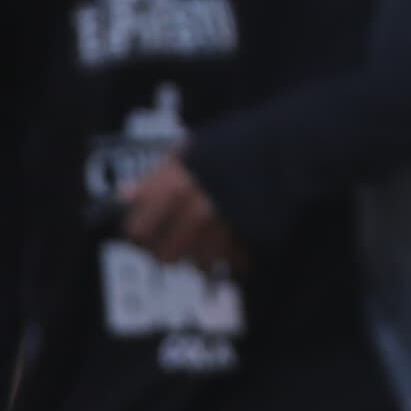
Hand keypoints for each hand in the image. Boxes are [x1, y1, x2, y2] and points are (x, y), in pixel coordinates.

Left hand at [119, 154, 241, 269]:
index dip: (138, 235)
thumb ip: (155, 176)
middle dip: (168, 250)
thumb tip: (124, 195)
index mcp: (176, 184)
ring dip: (200, 255)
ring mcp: (224, 228)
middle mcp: (196, 210)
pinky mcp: (249, 240)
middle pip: (164, 256)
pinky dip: (229, 257)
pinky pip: (229, 264)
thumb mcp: (189, 151)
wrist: (285, 148)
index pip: (137, 231)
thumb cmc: (234, 146)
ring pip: (197, 264)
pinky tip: (231, 239)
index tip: (143, 233)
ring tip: (207, 237)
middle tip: (175, 239)